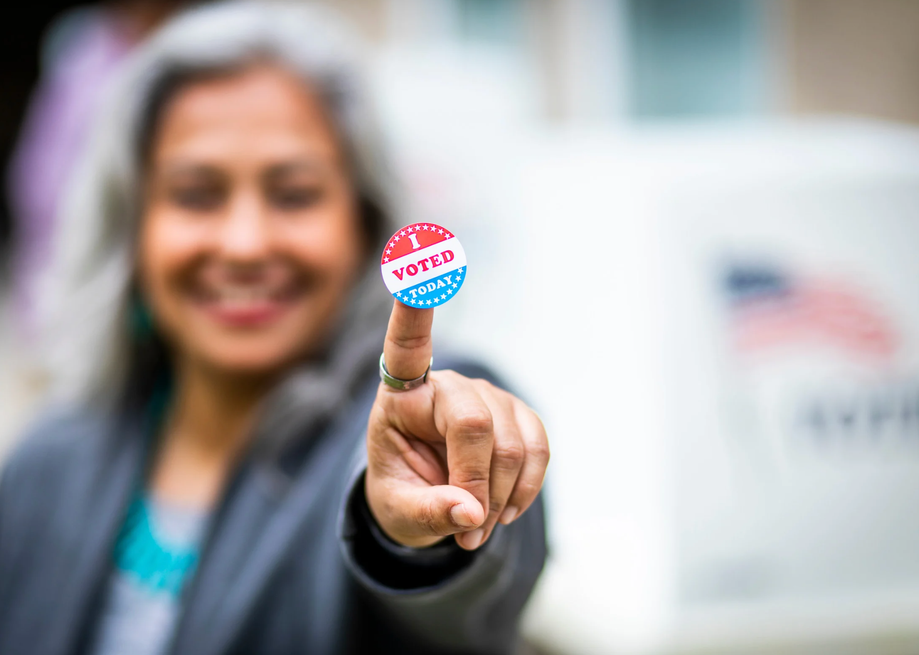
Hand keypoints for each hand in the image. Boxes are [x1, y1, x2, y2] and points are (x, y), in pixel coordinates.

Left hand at [365, 300, 548, 550]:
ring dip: (501, 497)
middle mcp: (445, 384)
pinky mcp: (517, 414)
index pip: (407, 344)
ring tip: (478, 526)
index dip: (415, 305)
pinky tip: (506, 509)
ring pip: (511, 444)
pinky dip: (527, 488)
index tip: (417, 256)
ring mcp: (486, 395)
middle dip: (476, 483)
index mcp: (401, 395)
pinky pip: (538, 448)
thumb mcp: (398, 512)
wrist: (428, 502)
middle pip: (474, 423)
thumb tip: (471, 514)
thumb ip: (428, 513)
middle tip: (468, 528)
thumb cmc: (402, 494)